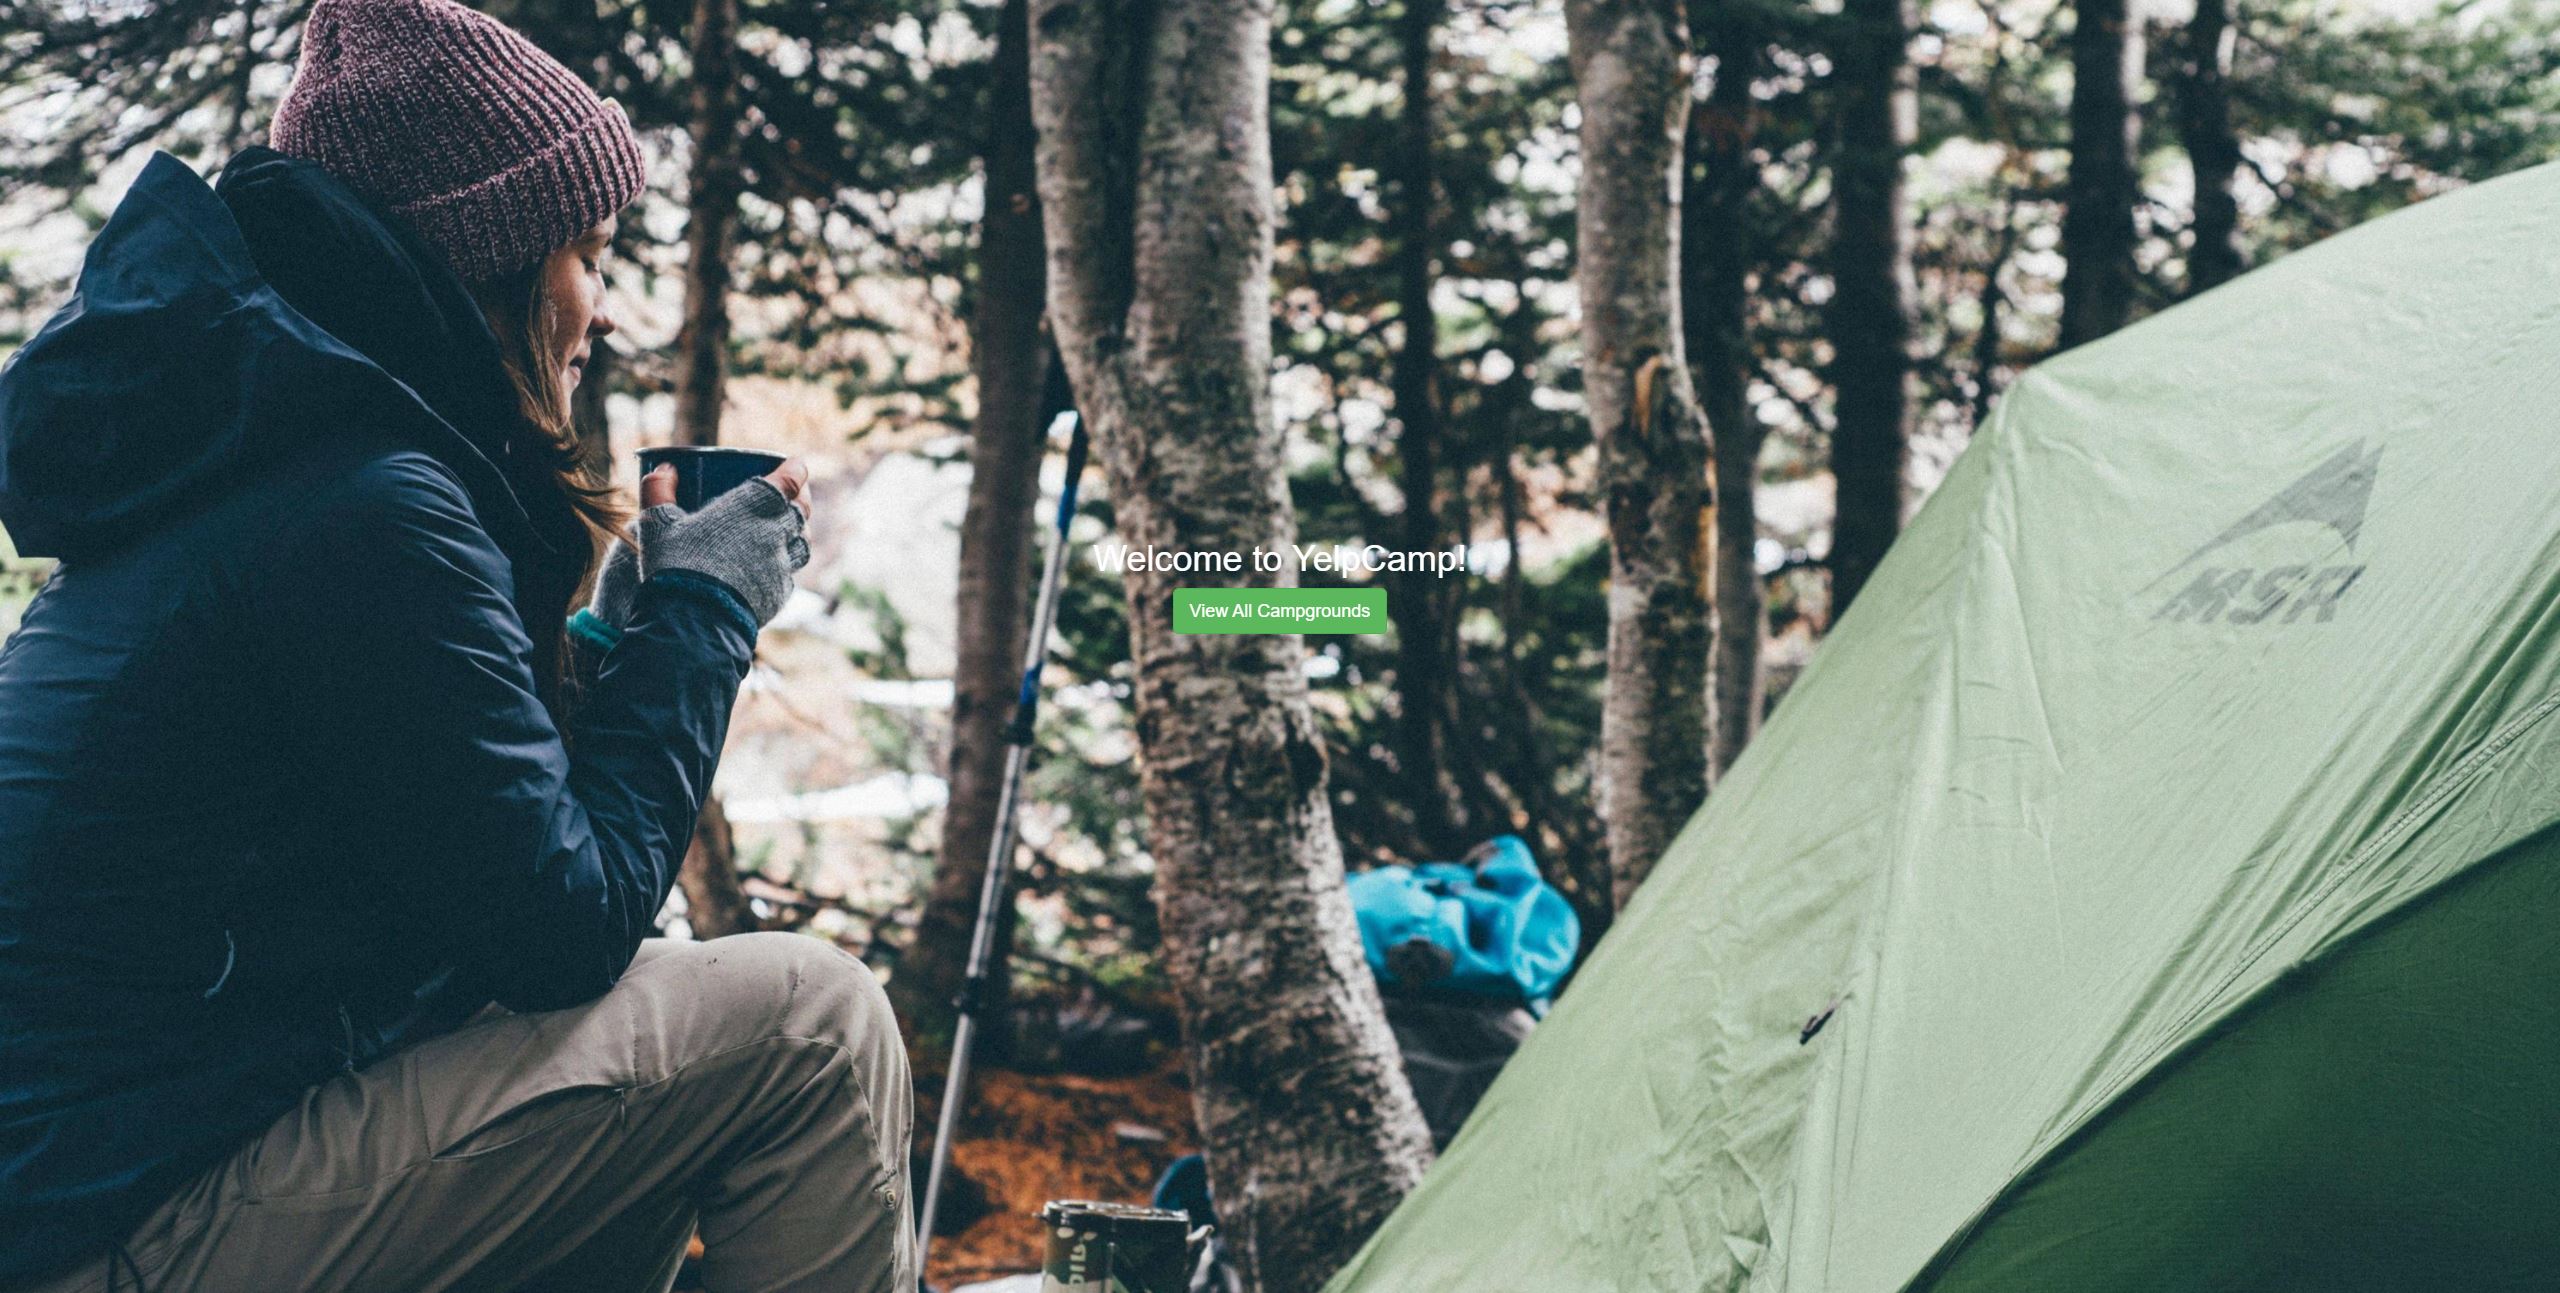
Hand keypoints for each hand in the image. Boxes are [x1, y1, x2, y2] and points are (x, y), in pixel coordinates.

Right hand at [636, 457, 814, 627]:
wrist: (695, 621)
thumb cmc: (676, 565)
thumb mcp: (658, 523)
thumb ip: (658, 490)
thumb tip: (663, 469)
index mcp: (754, 506)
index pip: (790, 480)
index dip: (796, 470)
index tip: (796, 464)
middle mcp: (776, 533)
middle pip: (802, 510)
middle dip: (801, 498)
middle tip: (793, 494)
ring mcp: (781, 566)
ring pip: (802, 543)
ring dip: (796, 532)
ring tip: (785, 529)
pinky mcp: (778, 594)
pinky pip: (788, 574)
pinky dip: (783, 566)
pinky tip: (770, 567)